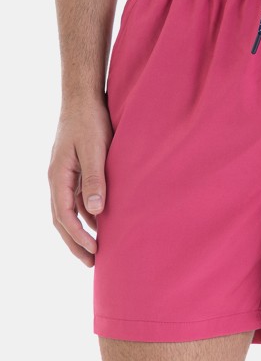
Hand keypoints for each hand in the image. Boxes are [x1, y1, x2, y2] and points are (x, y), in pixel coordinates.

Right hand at [48, 95, 112, 266]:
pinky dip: (88, 214)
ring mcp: (65, 175)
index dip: (78, 237)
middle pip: (62, 219)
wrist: (83, 97)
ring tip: (98, 249)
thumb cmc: (89, 121)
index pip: (64, 216)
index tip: (93, 253)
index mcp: (58, 177)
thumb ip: (94, 180)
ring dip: (82, 230)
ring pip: (70, 210)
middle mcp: (58, 179)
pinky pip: (78, 198)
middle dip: (75, 242)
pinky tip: (103, 222)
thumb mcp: (94, 151)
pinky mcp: (75, 170)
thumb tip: (95, 212)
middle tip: (92, 263)